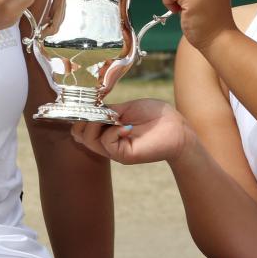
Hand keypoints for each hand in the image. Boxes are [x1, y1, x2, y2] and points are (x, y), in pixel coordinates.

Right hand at [70, 98, 190, 164]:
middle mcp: (108, 143)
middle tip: (97, 110)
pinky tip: (126, 126)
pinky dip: (112, 131)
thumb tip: (90, 106)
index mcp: (108, 130)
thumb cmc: (156, 116)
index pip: (81, 127)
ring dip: (95, 123)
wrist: (177, 128)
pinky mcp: (124, 155)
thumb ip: (108, 110)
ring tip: (112, 117)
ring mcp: (115, 150)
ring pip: (89, 140)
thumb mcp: (127, 108)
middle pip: (80, 135)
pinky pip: (106, 143)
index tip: (86, 102)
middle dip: (83, 118)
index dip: (79, 115)